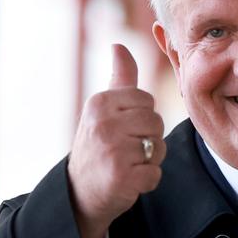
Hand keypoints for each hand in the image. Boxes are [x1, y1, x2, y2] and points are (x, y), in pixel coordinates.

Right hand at [66, 44, 165, 237]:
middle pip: (156, 122)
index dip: (142, 118)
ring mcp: (112, 150)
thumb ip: (119, 78)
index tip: (123, 129)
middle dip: (148, 139)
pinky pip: (154, 174)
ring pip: (158, 148)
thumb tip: (119, 45)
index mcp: (100, 103)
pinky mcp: (121, 177)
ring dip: (149, 160)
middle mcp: (103, 124)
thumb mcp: (103, 109)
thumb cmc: (98, 146)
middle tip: (126, 150)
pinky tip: (128, 181)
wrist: (78, 192)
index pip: (147, 101)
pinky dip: (146, 182)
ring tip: (126, 164)